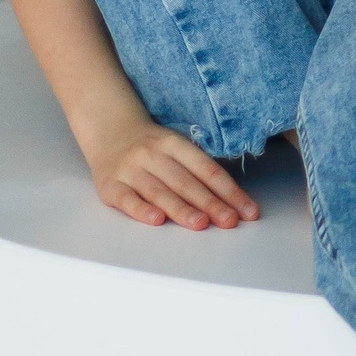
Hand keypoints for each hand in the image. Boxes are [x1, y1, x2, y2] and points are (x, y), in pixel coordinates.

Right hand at [85, 122, 258, 229]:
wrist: (109, 131)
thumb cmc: (151, 148)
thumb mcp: (175, 148)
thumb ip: (197, 171)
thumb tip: (230, 202)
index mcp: (174, 144)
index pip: (207, 169)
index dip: (229, 191)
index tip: (247, 211)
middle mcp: (153, 155)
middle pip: (185, 182)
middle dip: (210, 203)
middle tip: (229, 221)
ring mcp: (131, 170)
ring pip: (159, 191)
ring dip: (181, 209)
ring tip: (200, 223)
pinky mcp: (110, 186)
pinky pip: (127, 199)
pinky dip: (142, 210)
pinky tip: (157, 220)